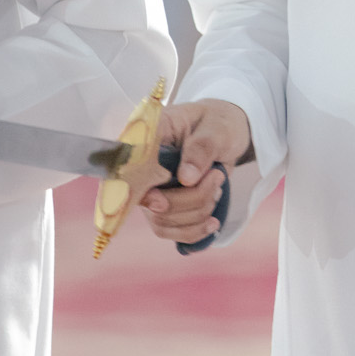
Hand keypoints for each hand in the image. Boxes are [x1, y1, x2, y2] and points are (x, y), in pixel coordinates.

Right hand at [141, 98, 251, 246]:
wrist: (228, 134)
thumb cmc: (219, 124)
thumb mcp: (216, 128)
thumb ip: (201, 148)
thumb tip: (186, 178)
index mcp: (148, 136)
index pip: (126, 165)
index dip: (136, 188)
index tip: (160, 201)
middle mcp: (143, 166)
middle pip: (149, 201)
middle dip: (190, 199)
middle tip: (217, 176)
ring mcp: (152, 188)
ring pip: (161, 220)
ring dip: (197, 213)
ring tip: (218, 188)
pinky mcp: (165, 205)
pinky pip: (170, 231)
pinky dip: (194, 231)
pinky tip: (213, 223)